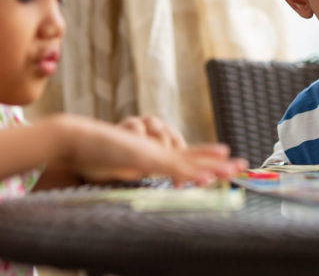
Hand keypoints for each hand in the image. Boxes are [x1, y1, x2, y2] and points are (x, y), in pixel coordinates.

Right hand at [54, 115, 246, 184]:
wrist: (76, 139)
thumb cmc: (95, 154)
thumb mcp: (122, 166)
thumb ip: (138, 168)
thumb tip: (144, 172)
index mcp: (155, 153)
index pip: (186, 156)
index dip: (207, 157)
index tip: (227, 158)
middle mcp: (157, 150)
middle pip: (193, 155)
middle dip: (218, 162)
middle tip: (242, 163)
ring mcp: (152, 153)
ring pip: (187, 160)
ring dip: (211, 166)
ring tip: (232, 169)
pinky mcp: (143, 158)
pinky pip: (170, 166)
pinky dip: (188, 172)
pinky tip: (203, 178)